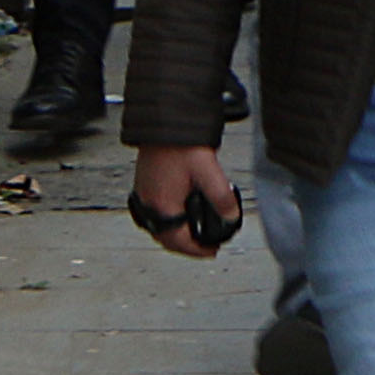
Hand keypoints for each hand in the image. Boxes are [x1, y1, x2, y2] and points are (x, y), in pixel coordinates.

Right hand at [128, 144, 245, 253]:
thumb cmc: (182, 145)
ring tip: (193, 236)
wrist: (165, 122)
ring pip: (157, 226)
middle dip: (185, 246)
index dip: (195, 250)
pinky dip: (167, 222)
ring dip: (174, 235)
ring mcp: (143, 194)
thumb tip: (231, 218)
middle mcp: (149, 202)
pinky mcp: (144, 185)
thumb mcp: (209, 172)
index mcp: (162, 204)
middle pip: (164, 237)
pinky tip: (180, 215)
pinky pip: (153, 214)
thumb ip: (221, 196)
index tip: (211, 252)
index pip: (177, 239)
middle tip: (204, 248)